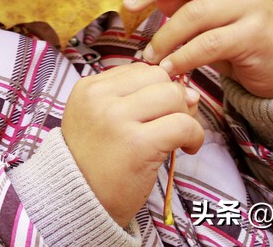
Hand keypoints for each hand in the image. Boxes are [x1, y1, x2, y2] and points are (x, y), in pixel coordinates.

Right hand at [61, 62, 203, 226]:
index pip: (139, 70)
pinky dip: (194, 135)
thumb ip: (134, 99)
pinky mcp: (138, 144)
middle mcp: (99, 98)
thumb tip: (188, 90)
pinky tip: (188, 148)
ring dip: (186, 115)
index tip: (157, 112)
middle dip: (174, 98)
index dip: (157, 89)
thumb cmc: (94, 161)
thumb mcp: (99, 119)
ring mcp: (117, 119)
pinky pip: (183, 124)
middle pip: (159, 78)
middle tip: (172, 123)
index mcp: (88, 88)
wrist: (78, 202)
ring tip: (180, 136)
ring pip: (173, 95)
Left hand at [124, 0, 272, 98]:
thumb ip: (186, 4)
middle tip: (128, 6)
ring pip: (194, 14)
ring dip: (165, 37)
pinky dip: (183, 57)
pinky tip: (170, 68)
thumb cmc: (238, 42)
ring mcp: (250, 4)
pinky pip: (208, 43)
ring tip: (150, 56)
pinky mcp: (255, 33)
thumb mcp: (210, 20)